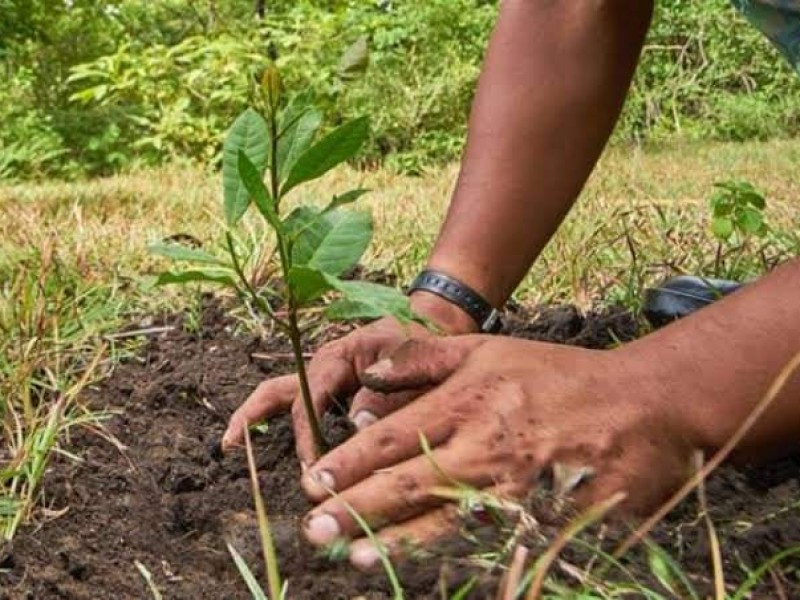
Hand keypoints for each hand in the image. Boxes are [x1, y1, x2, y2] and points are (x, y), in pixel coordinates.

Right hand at [221, 291, 477, 463]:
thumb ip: (386, 395)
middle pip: (277, 390)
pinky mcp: (331, 389)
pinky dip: (285, 424)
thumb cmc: (419, 342)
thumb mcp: (408, 364)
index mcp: (337, 358)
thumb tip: (358, 427)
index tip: (310, 466)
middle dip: (253, 416)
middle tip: (230, 446)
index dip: (306, 434)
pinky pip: (300, 406)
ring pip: (280, 395)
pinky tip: (280, 451)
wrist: (431, 325)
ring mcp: (324, 378)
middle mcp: (322, 367)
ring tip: (230, 444)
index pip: (309, 399)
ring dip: (256, 417)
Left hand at [298, 335, 701, 568]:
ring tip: (353, 556)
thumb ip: (423, 357)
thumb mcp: (488, 350)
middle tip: (314, 529)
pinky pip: (490, 543)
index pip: (394, 436)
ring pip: (442, 520)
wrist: (644, 404)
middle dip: (356, 507)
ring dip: (395, 541)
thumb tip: (366, 374)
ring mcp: (517, 487)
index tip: (314, 482)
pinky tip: (422, 570)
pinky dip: (452, 558)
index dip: (350, 462)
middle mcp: (486, 445)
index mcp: (468, 400)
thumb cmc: (559, 375)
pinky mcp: (547, 517)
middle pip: (408, 482)